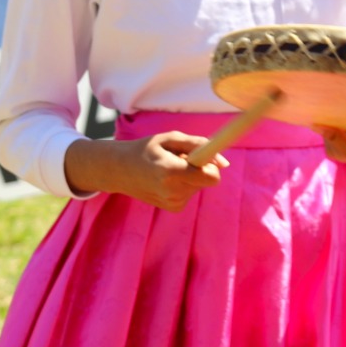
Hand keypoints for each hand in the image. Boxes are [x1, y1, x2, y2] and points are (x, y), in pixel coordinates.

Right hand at [63, 132, 224, 211]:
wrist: (120, 170)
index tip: (207, 156)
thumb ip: (199, 145)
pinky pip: (192, 191)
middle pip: (207, 179)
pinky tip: (167, 179)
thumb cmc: (147, 149)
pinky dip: (185, 184)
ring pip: (199, 185)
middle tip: (179, 158)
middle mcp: (173, 191)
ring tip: (169, 168)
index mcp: (171, 171)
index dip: (212, 166)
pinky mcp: (174, 207)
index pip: (211, 177)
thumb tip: (225, 163)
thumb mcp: (170, 138)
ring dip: (190, 175)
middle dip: (200, 167)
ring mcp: (173, 202)